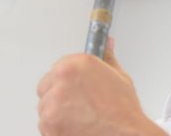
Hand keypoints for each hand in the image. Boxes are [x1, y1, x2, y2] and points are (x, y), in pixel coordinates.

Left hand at [37, 43, 163, 135]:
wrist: (125, 135)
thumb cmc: (123, 111)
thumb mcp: (118, 76)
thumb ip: (106, 58)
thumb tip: (106, 43)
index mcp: (73, 66)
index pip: (57, 68)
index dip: (67, 80)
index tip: (74, 87)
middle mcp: (59, 83)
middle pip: (46, 87)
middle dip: (58, 95)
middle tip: (77, 105)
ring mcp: (52, 107)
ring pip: (45, 107)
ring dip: (56, 113)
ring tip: (79, 118)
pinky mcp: (49, 127)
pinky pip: (45, 125)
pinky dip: (56, 128)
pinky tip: (75, 128)